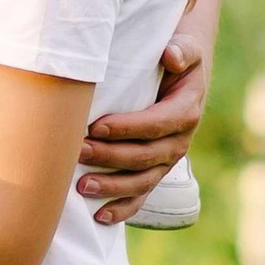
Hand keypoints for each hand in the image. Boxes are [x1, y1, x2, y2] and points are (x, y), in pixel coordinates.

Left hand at [78, 28, 207, 224]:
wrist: (181, 77)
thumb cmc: (175, 59)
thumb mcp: (186, 47)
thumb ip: (182, 49)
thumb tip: (171, 55)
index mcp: (185, 112)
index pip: (155, 124)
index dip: (126, 128)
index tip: (95, 126)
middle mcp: (179, 141)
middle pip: (144, 156)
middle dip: (109, 156)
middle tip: (78, 152)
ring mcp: (167, 161)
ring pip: (141, 181)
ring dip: (112, 186)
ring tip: (82, 186)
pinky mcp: (155, 172)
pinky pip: (141, 196)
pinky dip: (122, 209)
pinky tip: (100, 217)